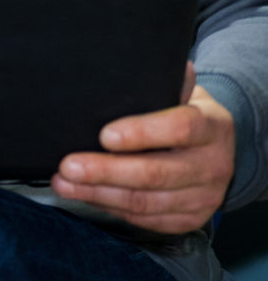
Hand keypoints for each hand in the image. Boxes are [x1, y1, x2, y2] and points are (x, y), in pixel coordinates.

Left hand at [53, 62, 233, 233]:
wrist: (217, 147)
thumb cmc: (185, 112)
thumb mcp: (182, 93)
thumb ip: (162, 83)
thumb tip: (131, 61)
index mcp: (212, 127)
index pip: (180, 128)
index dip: (141, 133)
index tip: (104, 135)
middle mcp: (214, 165)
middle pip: (156, 174)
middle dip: (106, 171)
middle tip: (68, 166)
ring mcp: (204, 197)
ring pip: (146, 202)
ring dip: (99, 194)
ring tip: (64, 183)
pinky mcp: (191, 219)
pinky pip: (147, 219)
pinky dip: (111, 208)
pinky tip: (85, 196)